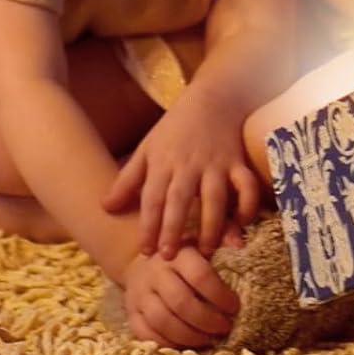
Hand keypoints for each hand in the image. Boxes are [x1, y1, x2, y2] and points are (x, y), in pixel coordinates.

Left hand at [104, 92, 260, 258]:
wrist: (214, 97)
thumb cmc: (176, 126)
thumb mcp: (148, 148)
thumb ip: (128, 179)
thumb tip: (105, 208)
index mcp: (164, 162)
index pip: (153, 198)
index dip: (149, 225)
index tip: (145, 250)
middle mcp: (190, 165)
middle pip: (180, 200)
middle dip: (174, 229)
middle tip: (169, 256)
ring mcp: (216, 164)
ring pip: (215, 198)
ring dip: (212, 226)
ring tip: (207, 250)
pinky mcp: (239, 163)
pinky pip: (247, 186)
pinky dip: (249, 205)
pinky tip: (243, 224)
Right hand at [122, 247, 238, 348]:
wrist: (143, 256)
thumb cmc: (184, 249)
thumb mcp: (204, 236)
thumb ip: (224, 236)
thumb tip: (239, 245)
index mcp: (178, 252)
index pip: (200, 275)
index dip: (220, 295)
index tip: (235, 307)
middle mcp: (156, 272)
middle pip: (181, 302)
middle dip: (207, 320)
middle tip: (225, 327)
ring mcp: (140, 294)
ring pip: (163, 322)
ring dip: (190, 336)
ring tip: (210, 339)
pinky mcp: (131, 313)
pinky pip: (146, 335)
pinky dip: (168, 344)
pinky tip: (187, 344)